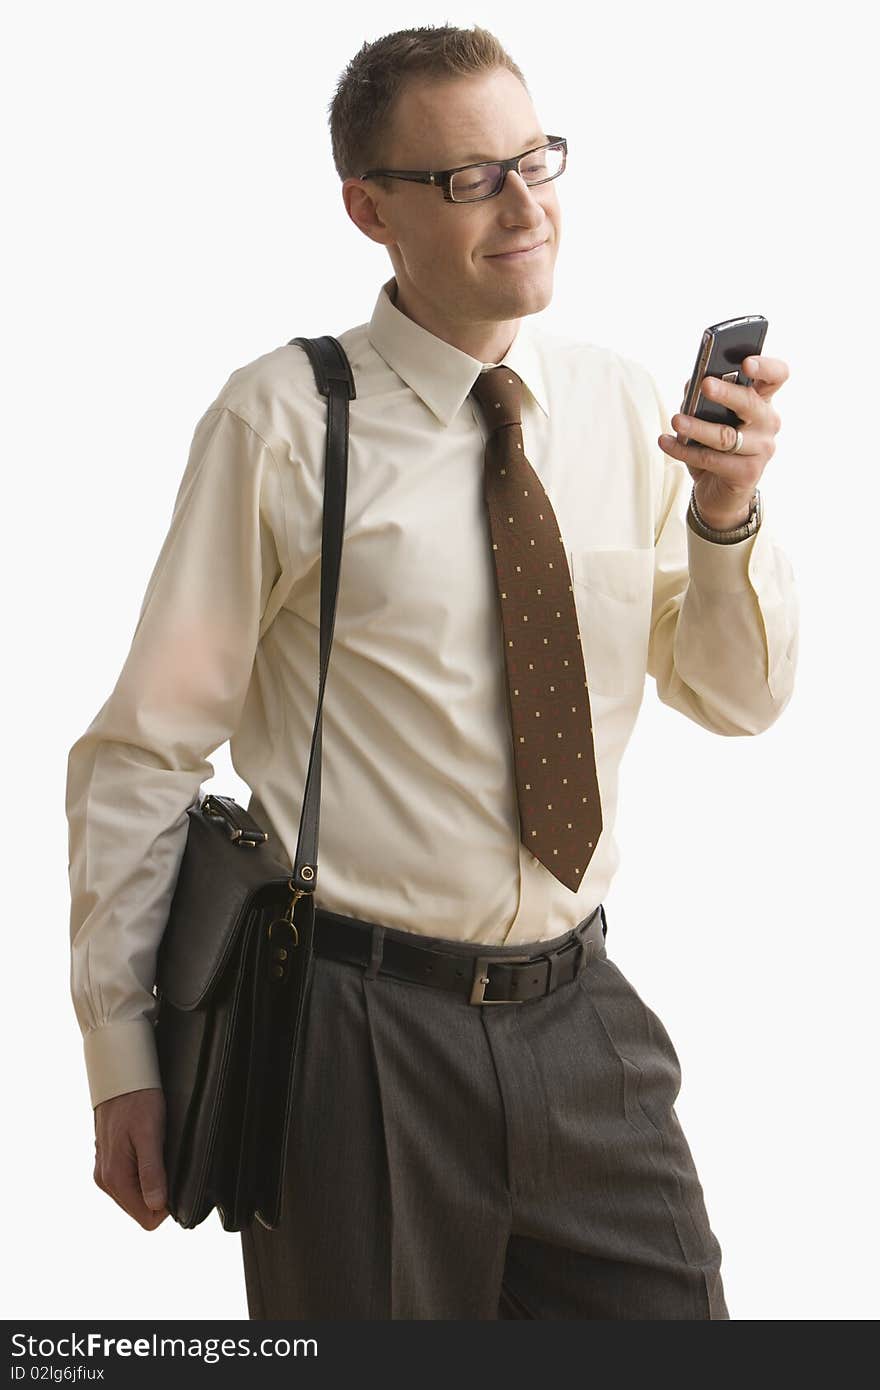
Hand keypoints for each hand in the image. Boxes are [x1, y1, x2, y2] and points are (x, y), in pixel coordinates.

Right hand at [93, 1086, 169, 1229]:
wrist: (119, 1078)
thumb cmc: (137, 1101)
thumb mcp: (150, 1134)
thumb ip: (152, 1172)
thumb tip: (157, 1205)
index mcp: (114, 1179)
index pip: (146, 1218)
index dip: (166, 1206)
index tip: (175, 1181)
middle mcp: (105, 1180)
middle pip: (140, 1209)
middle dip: (159, 1194)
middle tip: (169, 1162)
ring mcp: (105, 1172)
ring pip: (135, 1196)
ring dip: (151, 1182)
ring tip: (159, 1153)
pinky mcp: (108, 1162)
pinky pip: (130, 1182)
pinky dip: (142, 1173)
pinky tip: (149, 1151)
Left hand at [657, 355, 788, 527]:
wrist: (721, 492)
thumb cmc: (716, 447)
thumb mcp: (712, 418)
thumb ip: (704, 398)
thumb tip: (692, 383)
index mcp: (762, 401)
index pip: (776, 376)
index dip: (766, 367)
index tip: (746, 363)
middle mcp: (767, 423)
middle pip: (749, 403)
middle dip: (726, 393)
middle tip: (705, 384)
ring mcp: (761, 450)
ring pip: (726, 436)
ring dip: (697, 427)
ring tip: (676, 420)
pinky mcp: (747, 474)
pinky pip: (711, 460)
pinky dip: (684, 451)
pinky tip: (666, 441)